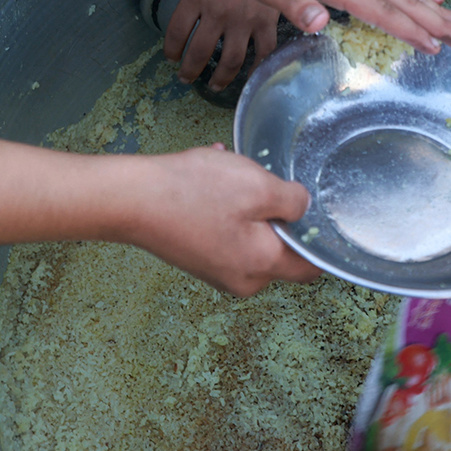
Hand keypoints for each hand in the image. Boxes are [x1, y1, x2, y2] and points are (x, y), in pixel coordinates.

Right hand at [122, 144, 321, 294]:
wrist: (131, 200)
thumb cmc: (193, 193)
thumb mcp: (257, 185)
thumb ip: (292, 201)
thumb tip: (303, 208)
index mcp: (263, 267)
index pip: (310, 267)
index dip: (319, 238)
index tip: (315, 208)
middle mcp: (242, 278)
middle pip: (279, 247)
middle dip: (274, 211)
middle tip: (260, 180)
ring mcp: (216, 270)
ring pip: (250, 233)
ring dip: (245, 201)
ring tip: (228, 172)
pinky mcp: (198, 257)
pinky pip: (225, 230)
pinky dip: (224, 204)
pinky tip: (209, 176)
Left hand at [142, 0, 281, 89]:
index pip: (176, 32)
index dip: (171, 50)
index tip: (171, 57)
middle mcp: (218, 12)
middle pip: (200, 52)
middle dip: (190, 70)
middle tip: (186, 78)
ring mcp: (244, 19)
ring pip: (230, 59)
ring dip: (220, 78)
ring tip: (213, 85)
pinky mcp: (267, 21)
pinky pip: (262, 51)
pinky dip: (257, 66)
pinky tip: (249, 74)